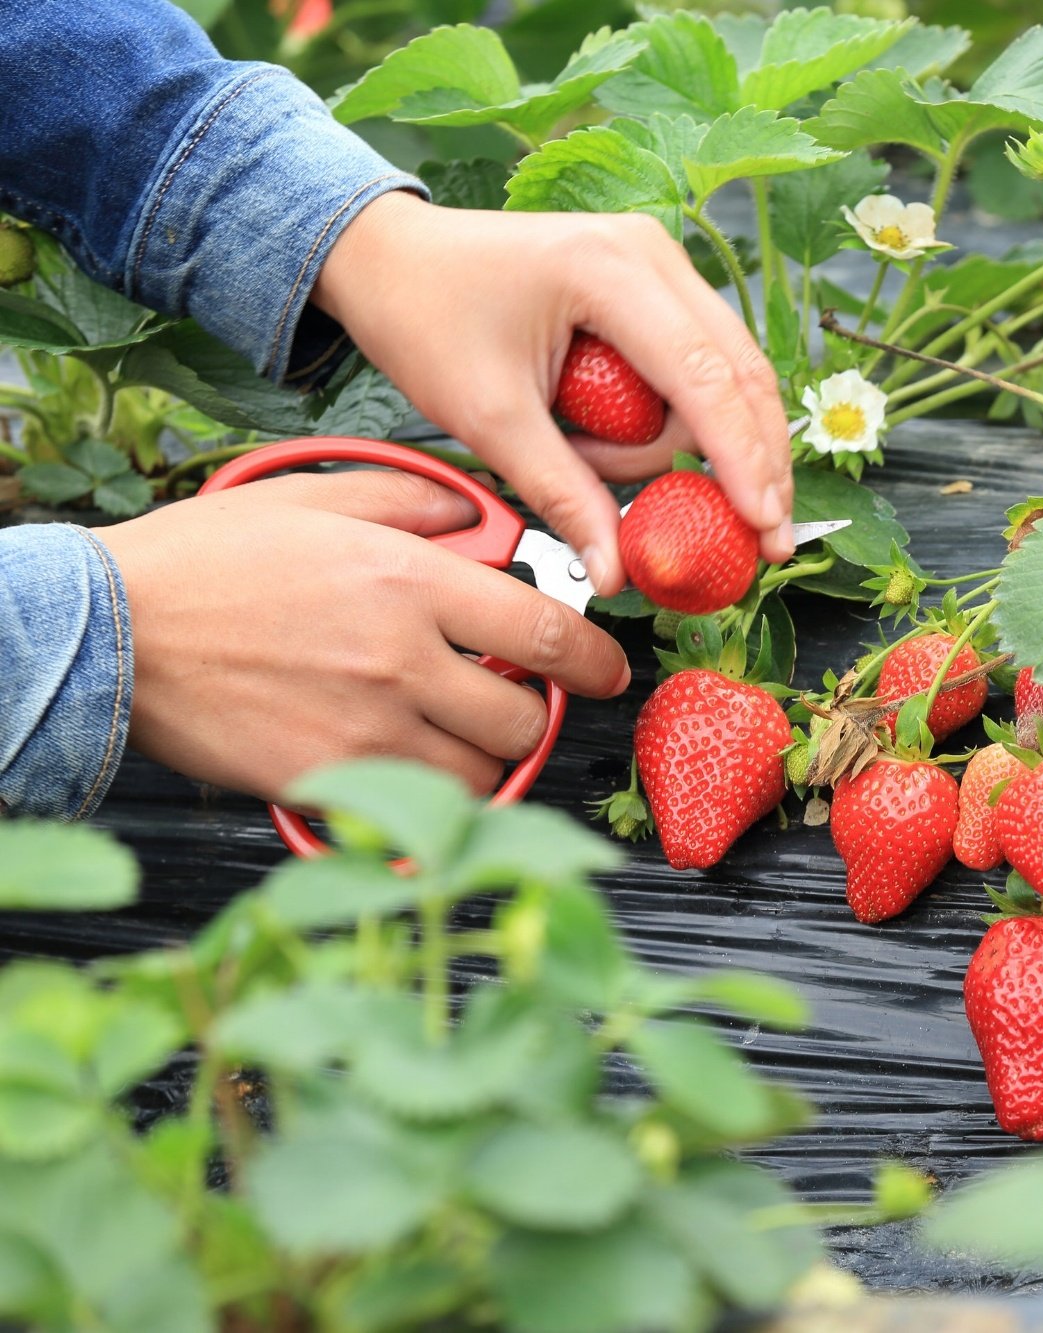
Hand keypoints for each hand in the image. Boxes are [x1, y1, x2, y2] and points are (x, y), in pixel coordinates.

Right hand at [96, 471, 631, 801]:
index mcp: (409, 583)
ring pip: (480, 774)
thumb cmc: (206, 563)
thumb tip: (477, 512)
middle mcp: (400, 660)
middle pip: (525, 718)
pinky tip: (405, 764)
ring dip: (484, 759)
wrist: (112, 631)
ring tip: (452, 733)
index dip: (595, 661)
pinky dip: (426, 795)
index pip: (545, 634)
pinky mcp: (326, 780)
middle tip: (511, 700)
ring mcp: (365, 728)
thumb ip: (412, 499)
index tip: (607, 670)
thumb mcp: (317, 496)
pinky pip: (415, 807)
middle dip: (534, 715)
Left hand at [309, 191, 795, 591]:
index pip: (705, 378)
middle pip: (742, 373)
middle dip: (753, 460)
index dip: (743, 460)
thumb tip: (615, 572)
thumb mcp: (489, 419)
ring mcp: (660, 262)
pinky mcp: (655, 282)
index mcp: (609, 271)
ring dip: (698, 441)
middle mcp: (653, 254)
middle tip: (761, 537)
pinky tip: (641, 449)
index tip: (764, 526)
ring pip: (730, 371)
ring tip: (600, 464)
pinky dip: (688, 418)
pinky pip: (701, 362)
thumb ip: (562, 494)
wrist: (388, 256)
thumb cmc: (423, 318)